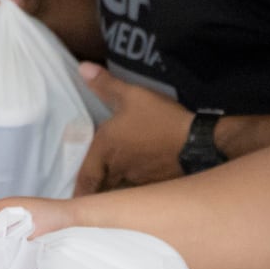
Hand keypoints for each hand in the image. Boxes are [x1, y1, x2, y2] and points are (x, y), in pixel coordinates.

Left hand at [76, 63, 194, 190]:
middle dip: (95, 192)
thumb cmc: (159, 119)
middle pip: (101, 188)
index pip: (85, 177)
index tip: (72, 200)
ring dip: (115, 192)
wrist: (197, 142)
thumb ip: (106, 85)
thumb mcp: (132, 95)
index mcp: (105, 150)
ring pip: (120, 190)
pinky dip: (137, 192)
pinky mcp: (157, 184)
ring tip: (113, 192)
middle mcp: (118, 169)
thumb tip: (82, 68)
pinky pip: (140, 191)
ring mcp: (138, 180)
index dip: (78, 189)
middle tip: (89, 197)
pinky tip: (141, 186)